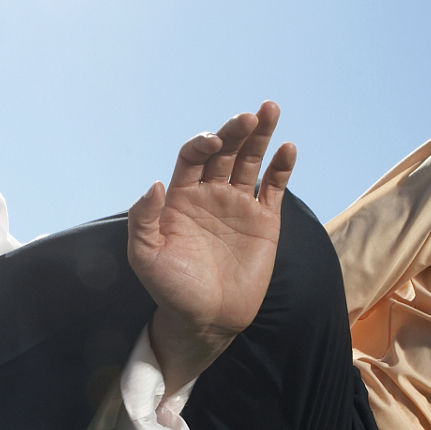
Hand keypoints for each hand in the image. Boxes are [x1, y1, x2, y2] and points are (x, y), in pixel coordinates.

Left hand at [129, 102, 295, 390]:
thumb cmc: (171, 289)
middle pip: (226, 151)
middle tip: (250, 115)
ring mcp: (239, 205)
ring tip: (270, 109)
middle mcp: (211, 194)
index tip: (213, 142)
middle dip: (236, 131)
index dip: (202, 144)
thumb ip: (143, 219)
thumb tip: (155, 183)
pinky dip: (281, 167)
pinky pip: (274, 187)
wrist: (206, 320)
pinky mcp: (264, 221)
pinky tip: (288, 148)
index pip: (193, 157)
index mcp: (181, 197)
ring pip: (251, 161)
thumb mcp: (145, 257)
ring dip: (261, 136)